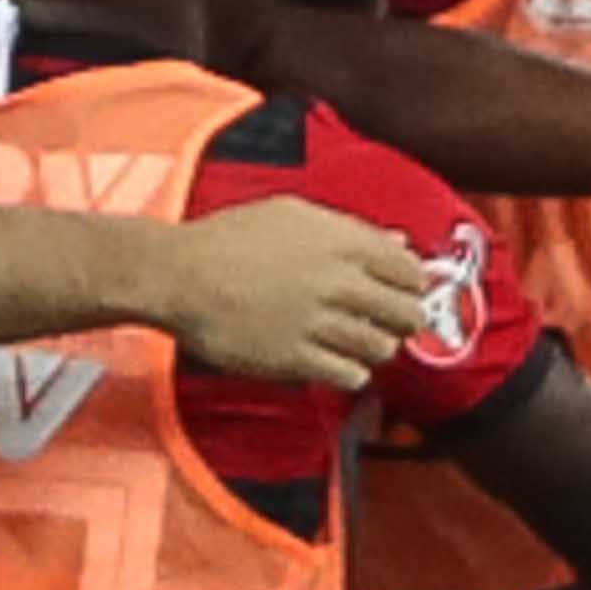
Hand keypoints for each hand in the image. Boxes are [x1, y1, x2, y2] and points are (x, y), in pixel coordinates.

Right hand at [150, 198, 435, 389]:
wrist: (177, 275)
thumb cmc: (228, 240)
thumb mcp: (292, 215)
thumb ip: (350, 229)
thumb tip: (398, 241)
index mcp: (340, 241)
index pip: (409, 271)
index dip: (413, 287)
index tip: (403, 294)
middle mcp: (336, 281)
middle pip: (404, 313)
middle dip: (403, 322)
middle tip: (389, 325)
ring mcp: (317, 321)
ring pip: (380, 347)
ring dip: (377, 349)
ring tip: (359, 345)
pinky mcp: (295, 358)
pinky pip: (349, 375)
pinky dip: (352, 372)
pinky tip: (337, 363)